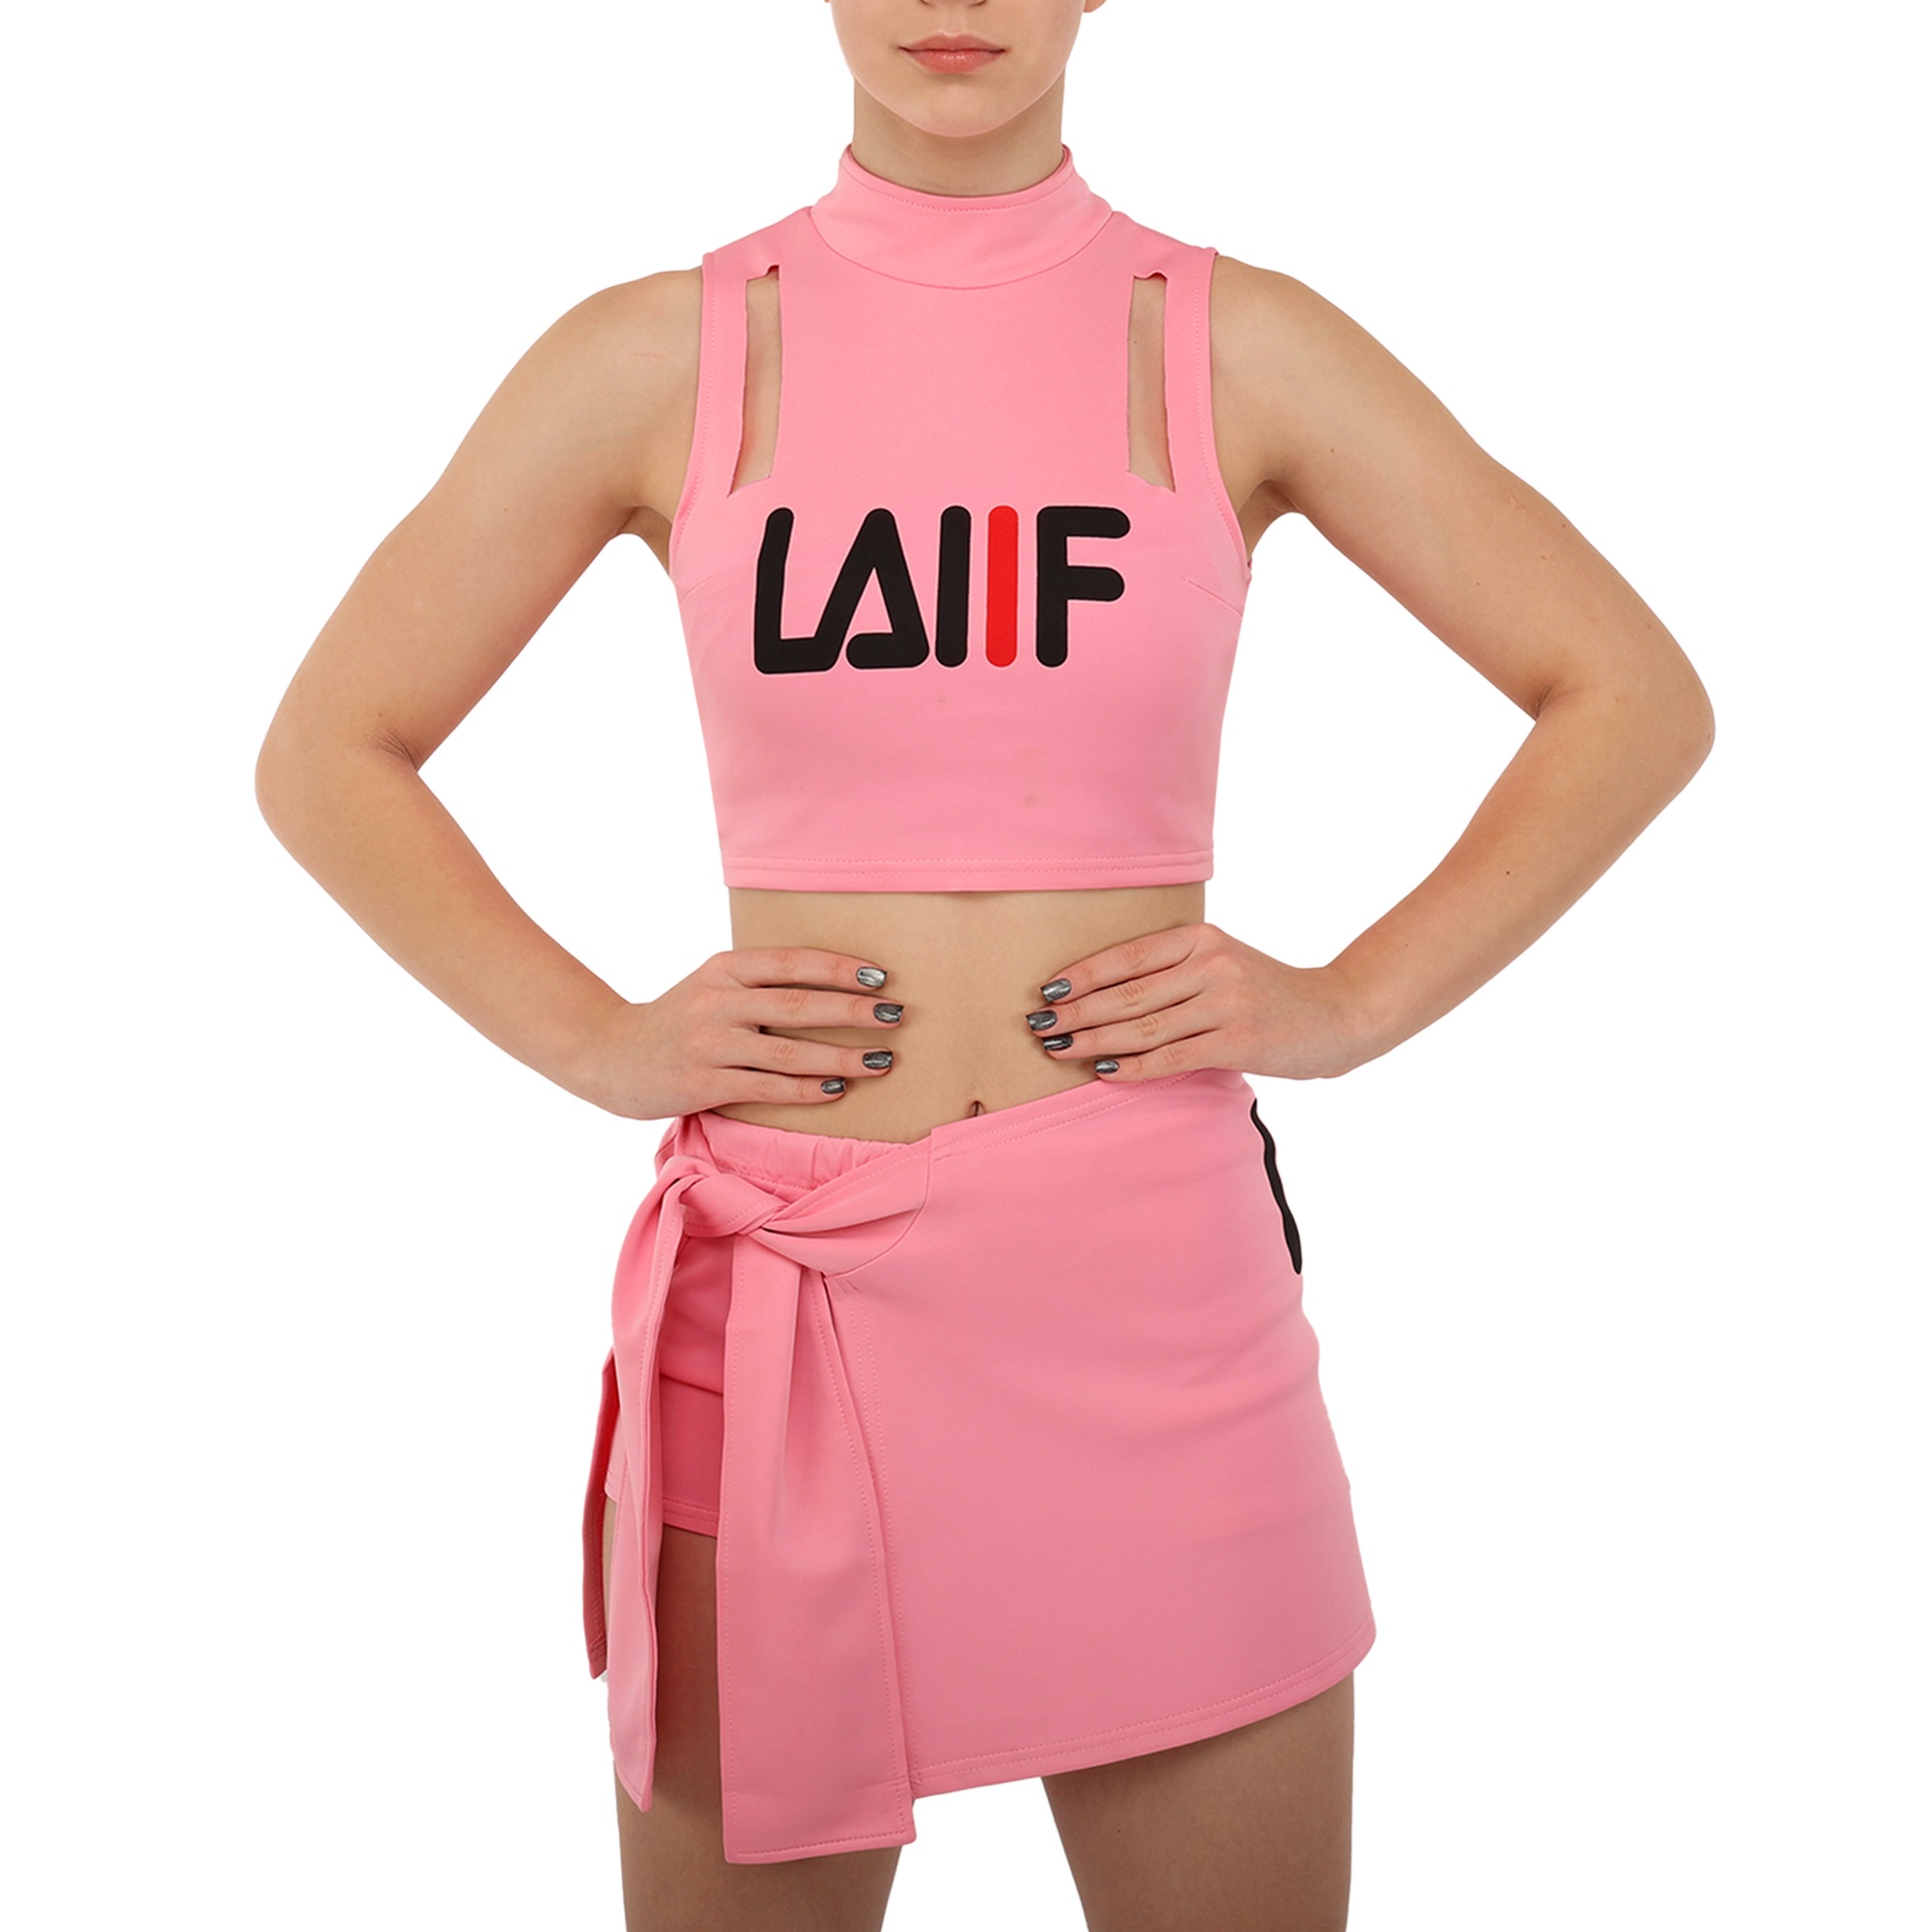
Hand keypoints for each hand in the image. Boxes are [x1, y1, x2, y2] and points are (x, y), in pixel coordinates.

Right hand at [567, 948, 906, 1119]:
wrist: (610, 1056)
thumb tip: (836, 987)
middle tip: (896, 1015)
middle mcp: (717, 1001)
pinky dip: (807, 1089)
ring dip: (842, 1056)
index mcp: (724, 968)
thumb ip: (759, 982)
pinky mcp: (703, 1084)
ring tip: (882, 1059)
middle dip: (854, 1011)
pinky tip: (838, 1089)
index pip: (793, 963)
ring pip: (789, 1052)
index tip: (882, 977)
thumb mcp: (712, 985)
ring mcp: (709, 1044)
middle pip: (799, 1005)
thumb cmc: (679, 1019)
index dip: (841, 969)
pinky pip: (768, 1088)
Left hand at [1023, 922, 1370, 1082]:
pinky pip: (1172, 1057)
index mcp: (1202, 938)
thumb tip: (1102, 995)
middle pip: (1128, 992)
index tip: (1047, 991)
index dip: (1083, 974)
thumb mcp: (1223, 962)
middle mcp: (1213, 964)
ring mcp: (1227, 1002)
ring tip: (1059, 1049)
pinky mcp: (1238, 1041)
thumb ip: (1176, 970)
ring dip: (1093, 1040)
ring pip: (1143, 1026)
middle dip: (1077, 1011)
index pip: (1128, 956)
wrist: (1337, 1014)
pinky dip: (1134, 1066)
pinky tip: (1104, 1071)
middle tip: (1038, 1026)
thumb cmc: (1268, 993)